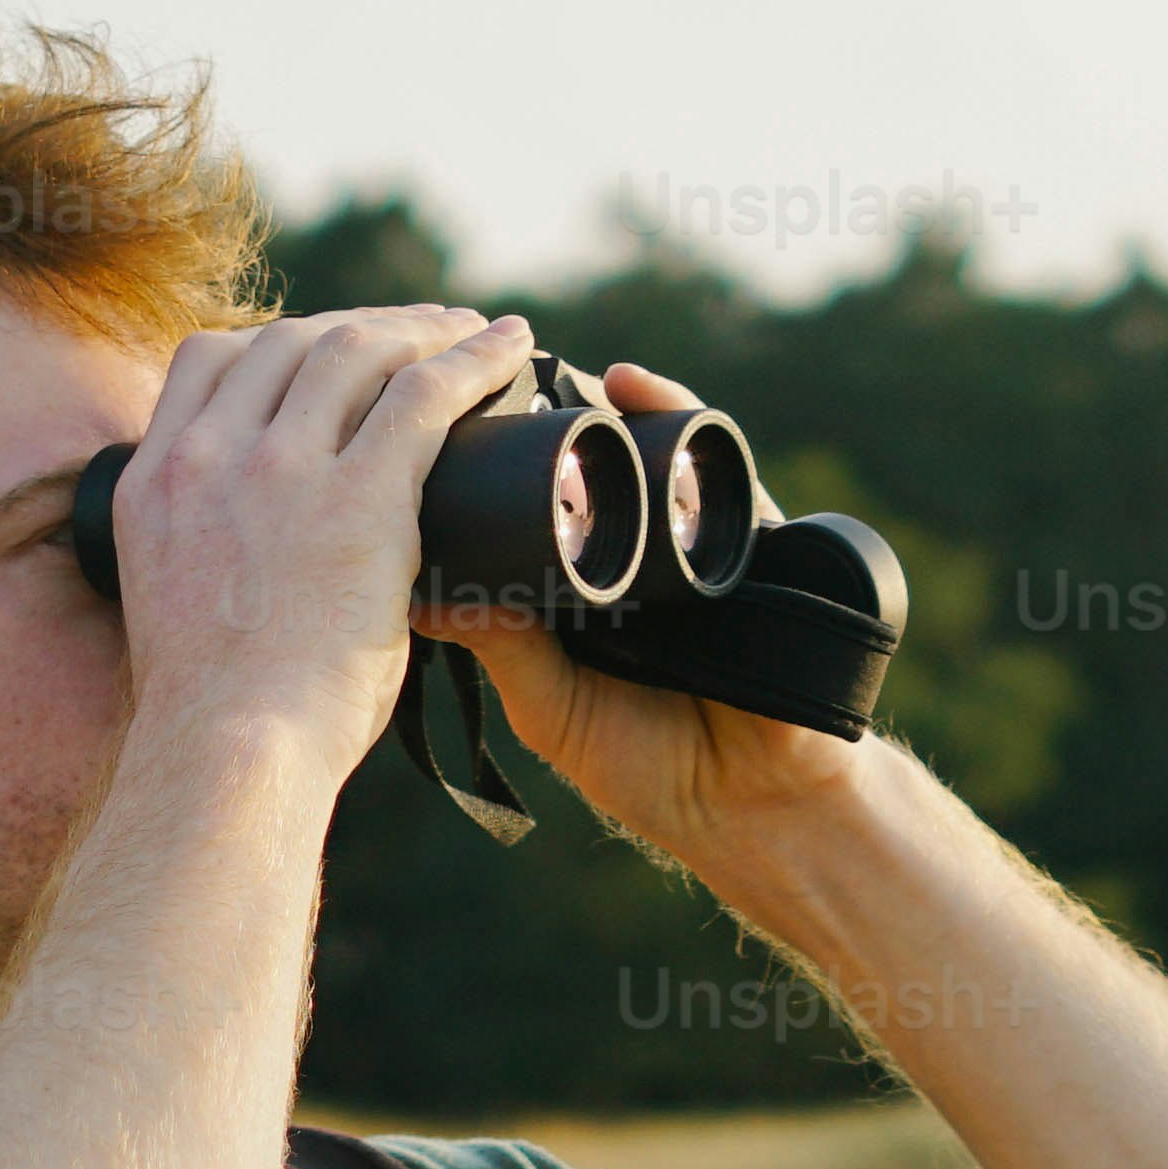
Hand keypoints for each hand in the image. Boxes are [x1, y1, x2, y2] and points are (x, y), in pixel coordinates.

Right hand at [100, 306, 537, 785]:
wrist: (229, 754)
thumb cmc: (215, 716)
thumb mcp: (172, 606)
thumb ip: (206, 554)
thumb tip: (259, 557)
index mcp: (153, 481)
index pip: (211, 359)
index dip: (280, 341)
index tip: (328, 350)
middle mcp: (207, 456)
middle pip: (292, 341)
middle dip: (364, 326)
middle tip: (420, 332)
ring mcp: (277, 469)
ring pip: (359, 350)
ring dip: (424, 330)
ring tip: (471, 331)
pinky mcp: (356, 497)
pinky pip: (424, 394)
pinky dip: (475, 359)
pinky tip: (512, 346)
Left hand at [430, 360, 890, 877]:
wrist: (752, 802)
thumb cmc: (647, 765)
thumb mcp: (550, 704)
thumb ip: (500, 644)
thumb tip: (415, 594)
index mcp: (575, 587)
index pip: (526, 509)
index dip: (489, 468)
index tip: (439, 425)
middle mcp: (630, 550)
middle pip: (581, 464)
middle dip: (541, 417)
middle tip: (489, 375)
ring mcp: (687, 535)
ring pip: (640, 447)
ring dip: (600, 401)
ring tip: (548, 366)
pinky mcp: (744, 532)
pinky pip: (709, 458)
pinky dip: (674, 411)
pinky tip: (631, 385)